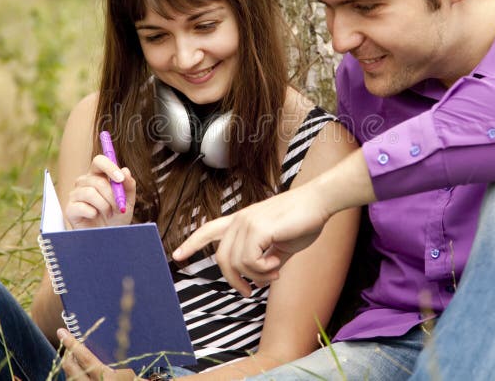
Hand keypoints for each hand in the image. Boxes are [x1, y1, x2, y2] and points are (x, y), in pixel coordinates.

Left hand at [58, 329, 141, 380]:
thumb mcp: (134, 375)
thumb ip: (122, 364)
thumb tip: (109, 347)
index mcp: (108, 378)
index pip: (85, 357)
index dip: (72, 343)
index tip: (62, 332)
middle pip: (71, 367)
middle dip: (66, 353)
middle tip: (66, 342)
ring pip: (69, 377)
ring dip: (70, 365)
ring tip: (72, 356)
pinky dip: (74, 376)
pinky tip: (78, 371)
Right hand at [65, 154, 135, 228]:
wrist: (109, 236)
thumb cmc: (117, 216)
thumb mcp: (128, 201)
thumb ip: (128, 185)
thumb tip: (125, 171)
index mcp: (98, 175)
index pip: (99, 161)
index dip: (109, 167)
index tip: (120, 179)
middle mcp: (84, 182)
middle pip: (97, 180)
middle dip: (112, 195)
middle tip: (119, 207)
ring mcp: (75, 195)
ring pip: (90, 193)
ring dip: (104, 205)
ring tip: (109, 214)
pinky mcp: (70, 209)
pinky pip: (81, 206)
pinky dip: (93, 213)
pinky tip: (95, 217)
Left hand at [172, 185, 331, 296]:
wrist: (318, 203)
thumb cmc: (302, 221)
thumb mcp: (280, 246)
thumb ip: (265, 260)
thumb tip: (257, 280)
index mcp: (242, 221)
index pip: (209, 230)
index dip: (192, 243)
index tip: (177, 256)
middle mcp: (239, 220)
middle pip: (221, 259)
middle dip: (234, 280)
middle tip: (250, 290)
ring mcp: (246, 223)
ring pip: (236, 264)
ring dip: (256, 276)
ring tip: (275, 271)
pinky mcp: (257, 228)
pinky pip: (249, 262)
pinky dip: (263, 270)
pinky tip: (277, 264)